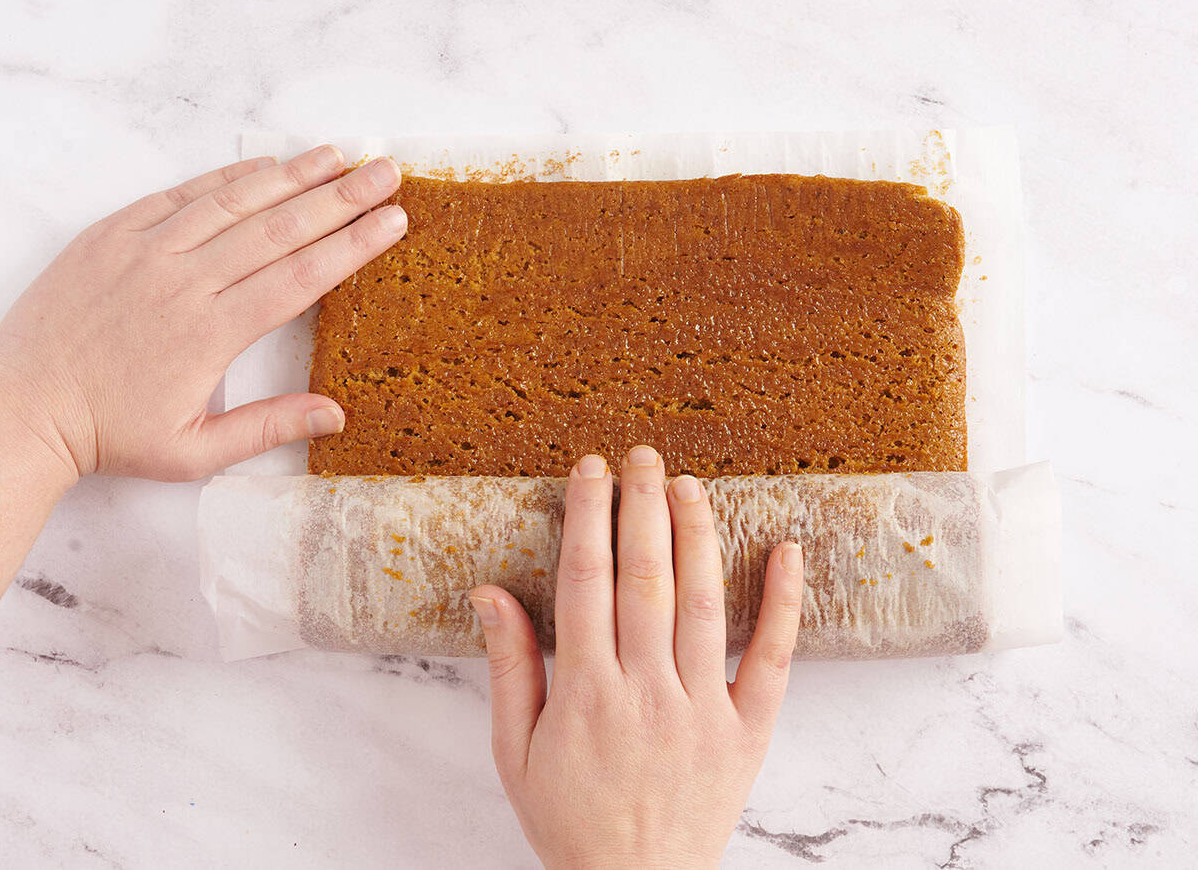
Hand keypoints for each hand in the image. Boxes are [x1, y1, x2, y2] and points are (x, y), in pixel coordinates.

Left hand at [0, 145, 406, 481]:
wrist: (20, 406)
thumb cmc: (108, 433)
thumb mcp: (194, 451)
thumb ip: (267, 428)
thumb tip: (335, 415)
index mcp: (210, 334)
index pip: (301, 278)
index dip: (352, 246)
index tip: (393, 222)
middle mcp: (184, 283)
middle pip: (280, 230)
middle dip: (342, 198)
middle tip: (387, 172)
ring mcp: (146, 252)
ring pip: (234, 203)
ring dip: (293, 176)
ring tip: (340, 156)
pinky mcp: (114, 235)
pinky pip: (181, 195)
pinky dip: (226, 178)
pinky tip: (264, 166)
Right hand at [469, 445, 804, 867]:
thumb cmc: (569, 819)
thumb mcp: (515, 751)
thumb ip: (509, 667)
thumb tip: (489, 592)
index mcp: (584, 692)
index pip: (587, 579)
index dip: (588, 516)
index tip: (590, 471)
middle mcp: (645, 690)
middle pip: (646, 576)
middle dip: (642, 505)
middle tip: (641, 455)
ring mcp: (703, 708)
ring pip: (703, 602)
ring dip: (697, 534)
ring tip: (688, 484)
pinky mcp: (748, 730)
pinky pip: (772, 658)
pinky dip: (783, 602)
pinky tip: (786, 549)